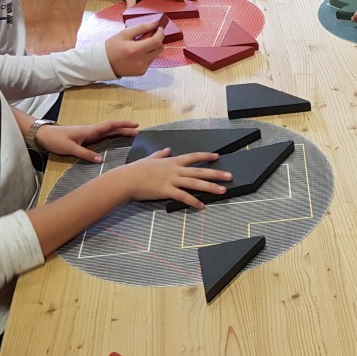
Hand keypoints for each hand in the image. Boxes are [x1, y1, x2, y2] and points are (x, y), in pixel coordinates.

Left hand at [35, 120, 140, 161]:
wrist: (44, 135)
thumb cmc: (56, 139)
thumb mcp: (70, 148)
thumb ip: (86, 154)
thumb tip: (101, 160)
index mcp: (90, 131)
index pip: (110, 126)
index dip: (123, 125)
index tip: (135, 125)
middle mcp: (92, 130)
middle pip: (112, 128)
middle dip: (126, 128)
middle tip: (139, 131)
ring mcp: (90, 133)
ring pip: (109, 131)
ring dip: (120, 131)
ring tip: (132, 134)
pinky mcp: (87, 137)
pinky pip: (103, 135)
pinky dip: (113, 135)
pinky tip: (116, 138)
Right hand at [105, 22, 165, 77]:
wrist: (103, 63)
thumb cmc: (112, 47)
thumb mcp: (124, 34)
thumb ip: (141, 28)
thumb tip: (155, 23)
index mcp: (135, 50)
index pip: (156, 41)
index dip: (160, 33)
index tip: (159, 28)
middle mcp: (141, 61)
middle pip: (160, 49)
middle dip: (158, 41)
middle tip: (151, 35)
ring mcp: (142, 68)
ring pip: (156, 55)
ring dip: (152, 48)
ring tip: (141, 45)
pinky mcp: (142, 72)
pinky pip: (150, 61)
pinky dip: (147, 56)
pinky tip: (137, 54)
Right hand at [114, 149, 231, 207]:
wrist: (126, 179)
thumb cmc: (136, 169)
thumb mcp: (150, 159)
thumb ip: (160, 154)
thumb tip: (167, 149)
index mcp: (172, 161)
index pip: (193, 157)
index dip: (206, 156)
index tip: (217, 156)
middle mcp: (175, 169)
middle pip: (199, 171)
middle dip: (216, 173)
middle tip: (229, 176)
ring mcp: (171, 180)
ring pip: (195, 183)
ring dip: (210, 187)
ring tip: (222, 191)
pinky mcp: (166, 191)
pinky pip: (183, 196)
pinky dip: (193, 201)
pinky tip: (202, 206)